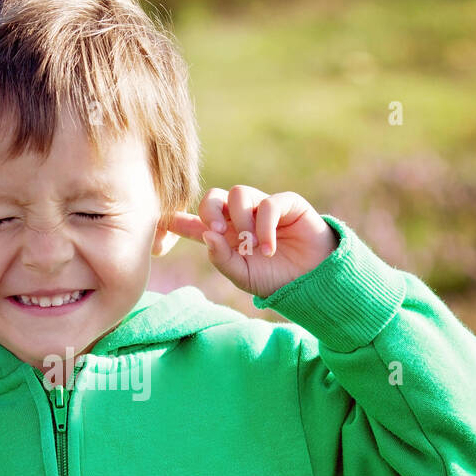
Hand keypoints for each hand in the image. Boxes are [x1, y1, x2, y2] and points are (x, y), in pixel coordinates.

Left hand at [168, 185, 338, 298]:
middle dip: (209, 210)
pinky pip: (267, 204)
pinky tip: (269, 249)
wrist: (312, 281)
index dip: (179, 220)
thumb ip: (222, 259)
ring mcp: (262, 208)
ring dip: (241, 221)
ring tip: (252, 246)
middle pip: (214, 198)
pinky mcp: (286, 204)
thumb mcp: (242, 276)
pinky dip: (265, 226)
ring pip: (238, 194)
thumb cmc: (276, 279)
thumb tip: (206, 235)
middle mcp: (240, 219)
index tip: (163, 220)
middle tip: (216, 231)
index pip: (197, 223)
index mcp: (225, 237)